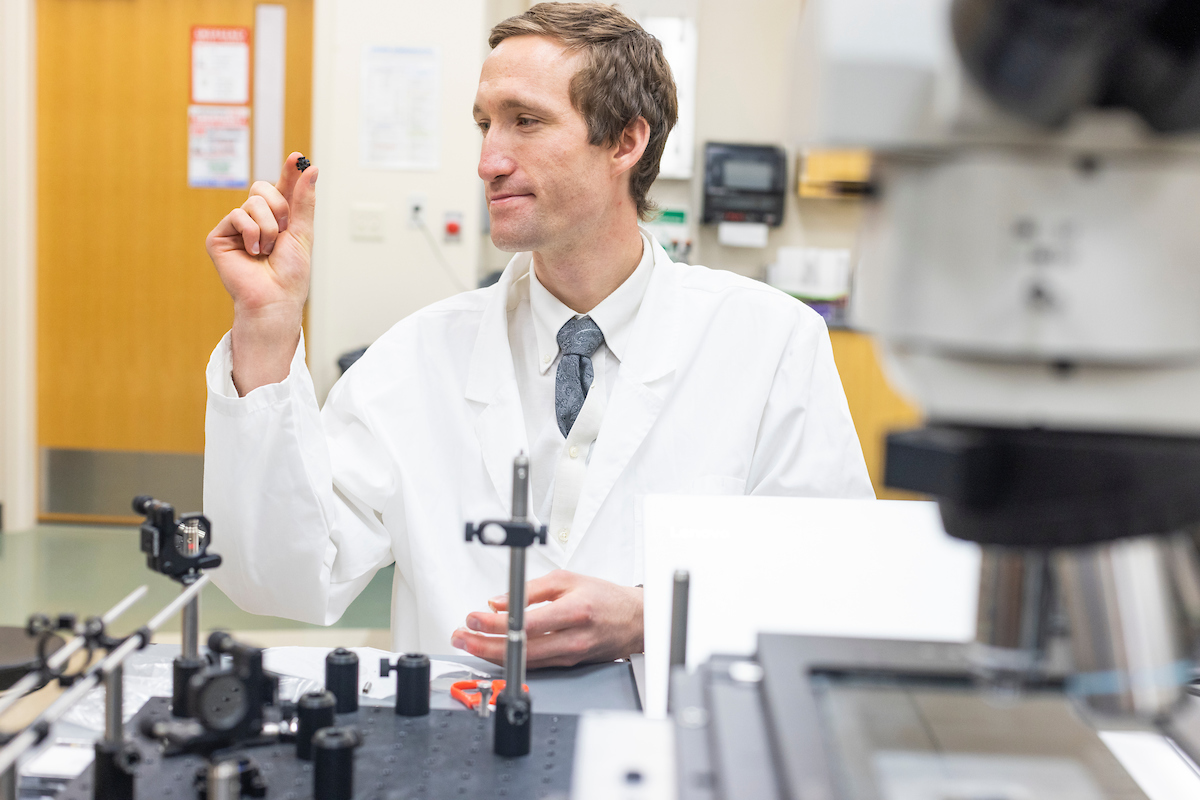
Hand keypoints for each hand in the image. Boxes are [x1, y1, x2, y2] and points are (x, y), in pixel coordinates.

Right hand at [204, 152, 317, 393]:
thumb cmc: (290, 274)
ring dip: (269, 227)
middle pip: (263, 188)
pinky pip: (237, 215)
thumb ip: (304, 199)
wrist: (275, 298)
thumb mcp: (303, 232)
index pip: (282, 188)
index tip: (297, 156)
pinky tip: (254, 252)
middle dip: (280, 208)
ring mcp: (236, 227)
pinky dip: (252, 233)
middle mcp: (255, 220)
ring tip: (267, 250)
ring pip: (252, 201)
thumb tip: (310, 167)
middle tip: (283, 232)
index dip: (289, 172)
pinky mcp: (219, 236)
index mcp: (277, 219)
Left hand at [452, 570, 643, 668]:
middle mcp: (573, 638)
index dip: (495, 623)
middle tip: (462, 636)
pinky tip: (493, 650)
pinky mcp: (568, 665)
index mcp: (574, 611)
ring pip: (525, 660)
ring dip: (492, 653)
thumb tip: (499, 600)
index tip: (474, 617)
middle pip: (521, 648)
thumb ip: (531, 589)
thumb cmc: (605, 598)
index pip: (527, 622)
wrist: (634, 621)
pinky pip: (534, 664)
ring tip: (469, 642)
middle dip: (484, 644)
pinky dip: (511, 658)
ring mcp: (571, 656)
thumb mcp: (568, 579)